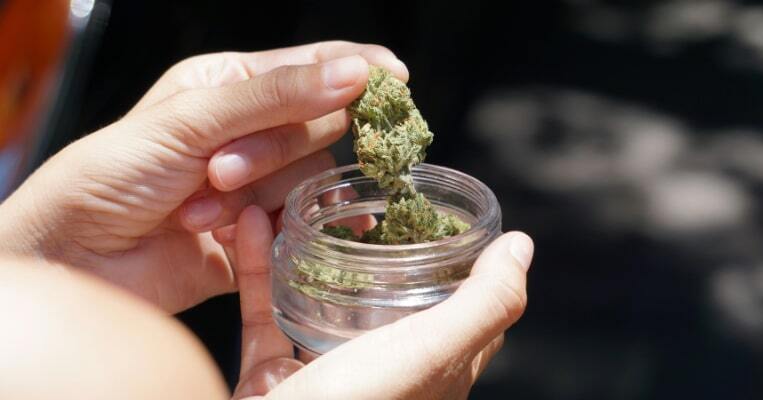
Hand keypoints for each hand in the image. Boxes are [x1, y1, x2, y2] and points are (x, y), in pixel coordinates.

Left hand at [0, 41, 408, 312]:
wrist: (77, 259)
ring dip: (258, 197)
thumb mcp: (189, 121)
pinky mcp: (260, 232)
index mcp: (227, 87)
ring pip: (308, 179)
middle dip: (271, 152)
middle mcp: (248, 132)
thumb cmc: (112, 175)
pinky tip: (306, 233)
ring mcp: (256, 184)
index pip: (309, 68)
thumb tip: (354, 73)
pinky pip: (304, 224)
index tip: (397, 78)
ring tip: (203, 211)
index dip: (355, 69)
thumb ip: (276, 97)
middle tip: (219, 171)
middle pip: (313, 127)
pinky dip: (298, 230)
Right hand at [225, 206, 532, 399]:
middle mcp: (385, 378)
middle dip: (384, 246)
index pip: (469, 314)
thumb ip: (482, 304)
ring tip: (313, 200)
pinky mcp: (274, 380)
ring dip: (318, 249)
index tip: (453, 218)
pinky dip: (260, 266)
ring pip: (325, 300)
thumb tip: (522, 246)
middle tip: (372, 198)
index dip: (469, 266)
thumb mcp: (431, 352)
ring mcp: (328, 379)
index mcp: (433, 374)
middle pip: (393, 299)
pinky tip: (258, 224)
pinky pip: (267, 312)